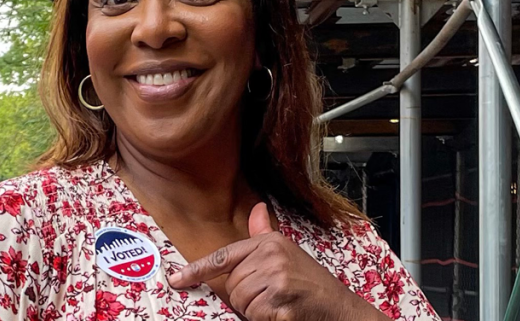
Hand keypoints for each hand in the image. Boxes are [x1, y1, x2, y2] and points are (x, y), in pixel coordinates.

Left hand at [167, 203, 386, 320]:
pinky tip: (283, 315)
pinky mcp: (280, 305)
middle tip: (272, 298)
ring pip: (240, 303)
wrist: (343, 311)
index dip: (197, 270)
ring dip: (255, 311)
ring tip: (279, 306)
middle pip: (232, 286)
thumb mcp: (289, 254)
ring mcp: (277, 281)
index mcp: (270, 244)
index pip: (224, 256)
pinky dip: (264, 320)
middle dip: (246, 298)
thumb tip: (256, 209)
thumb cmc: (314, 286)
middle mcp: (272, 258)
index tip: (176, 279)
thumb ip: (265, 235)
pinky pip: (253, 316)